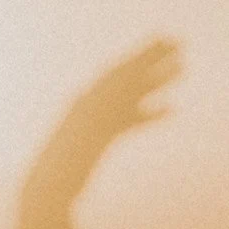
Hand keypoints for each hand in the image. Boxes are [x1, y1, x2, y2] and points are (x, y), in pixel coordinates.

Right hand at [26, 38, 182, 206]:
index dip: (138, 56)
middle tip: (178, 40)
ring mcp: (92, 119)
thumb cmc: (60, 169)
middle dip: (151, 56)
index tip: (160, 41)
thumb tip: (108, 126)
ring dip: (158, 78)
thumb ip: (98, 128)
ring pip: (130, 93)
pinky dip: (150, 116)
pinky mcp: (98, 138)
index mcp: (83, 102)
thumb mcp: (82, 142)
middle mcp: (88, 104)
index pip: (115, 73)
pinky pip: (128, 122)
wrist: (44, 187)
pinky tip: (172, 110)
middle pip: (125, 74)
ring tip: (184, 66)